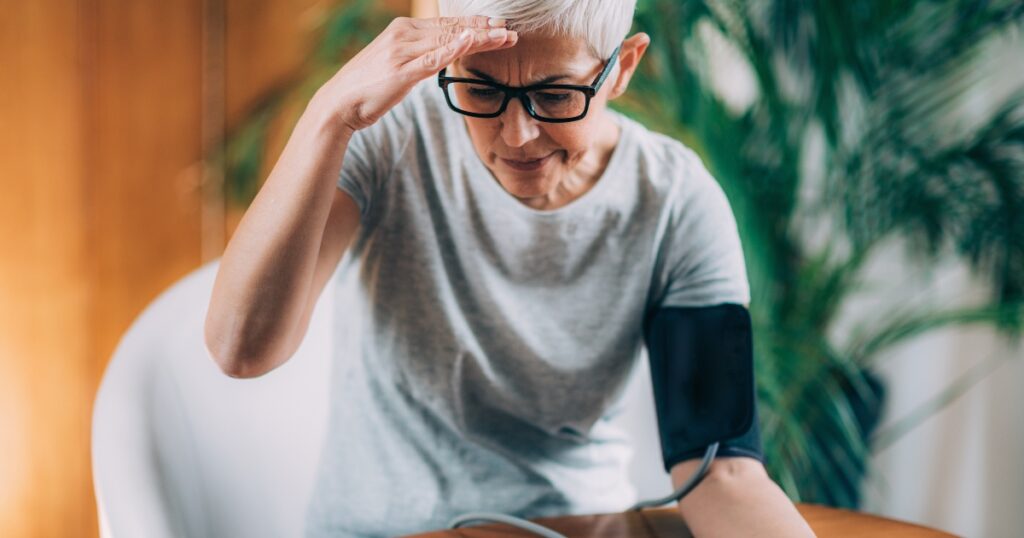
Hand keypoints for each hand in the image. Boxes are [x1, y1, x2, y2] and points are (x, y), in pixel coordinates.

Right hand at [314, 16, 517, 133]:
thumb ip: (420, 56)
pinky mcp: (402, 72)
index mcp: (403, 30)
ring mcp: (403, 52)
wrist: (340, 103)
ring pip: (449, 41)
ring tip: (505, 36)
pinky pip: (433, 58)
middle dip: (484, 29)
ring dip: (480, 37)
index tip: (498, 26)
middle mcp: (404, 35)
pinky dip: (454, 48)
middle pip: (452, 29)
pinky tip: (471, 41)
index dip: (474, 25)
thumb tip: (443, 54)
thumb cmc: (368, 88)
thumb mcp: (397, 65)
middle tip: (510, 29)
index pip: (447, 25)